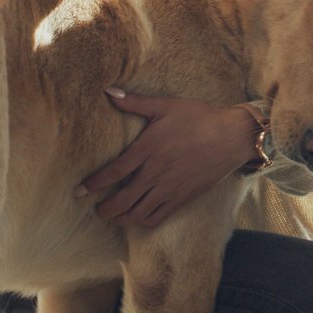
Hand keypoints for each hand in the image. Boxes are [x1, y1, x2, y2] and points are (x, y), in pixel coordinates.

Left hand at [75, 89, 258, 227]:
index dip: (94, 185)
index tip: (80, 191)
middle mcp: (156, 173)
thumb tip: (108, 91)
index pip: (113, 172)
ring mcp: (170, 188)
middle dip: (104, 209)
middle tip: (95, 209)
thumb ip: (135, 102)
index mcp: (148, 149)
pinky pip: (157, 217)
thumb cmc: (199, 118)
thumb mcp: (166, 106)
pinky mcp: (183, 198)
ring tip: (113, 216)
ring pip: (137, 213)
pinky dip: (143, 220)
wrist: (232, 137)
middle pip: (121, 200)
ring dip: (121, 218)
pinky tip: (138, 216)